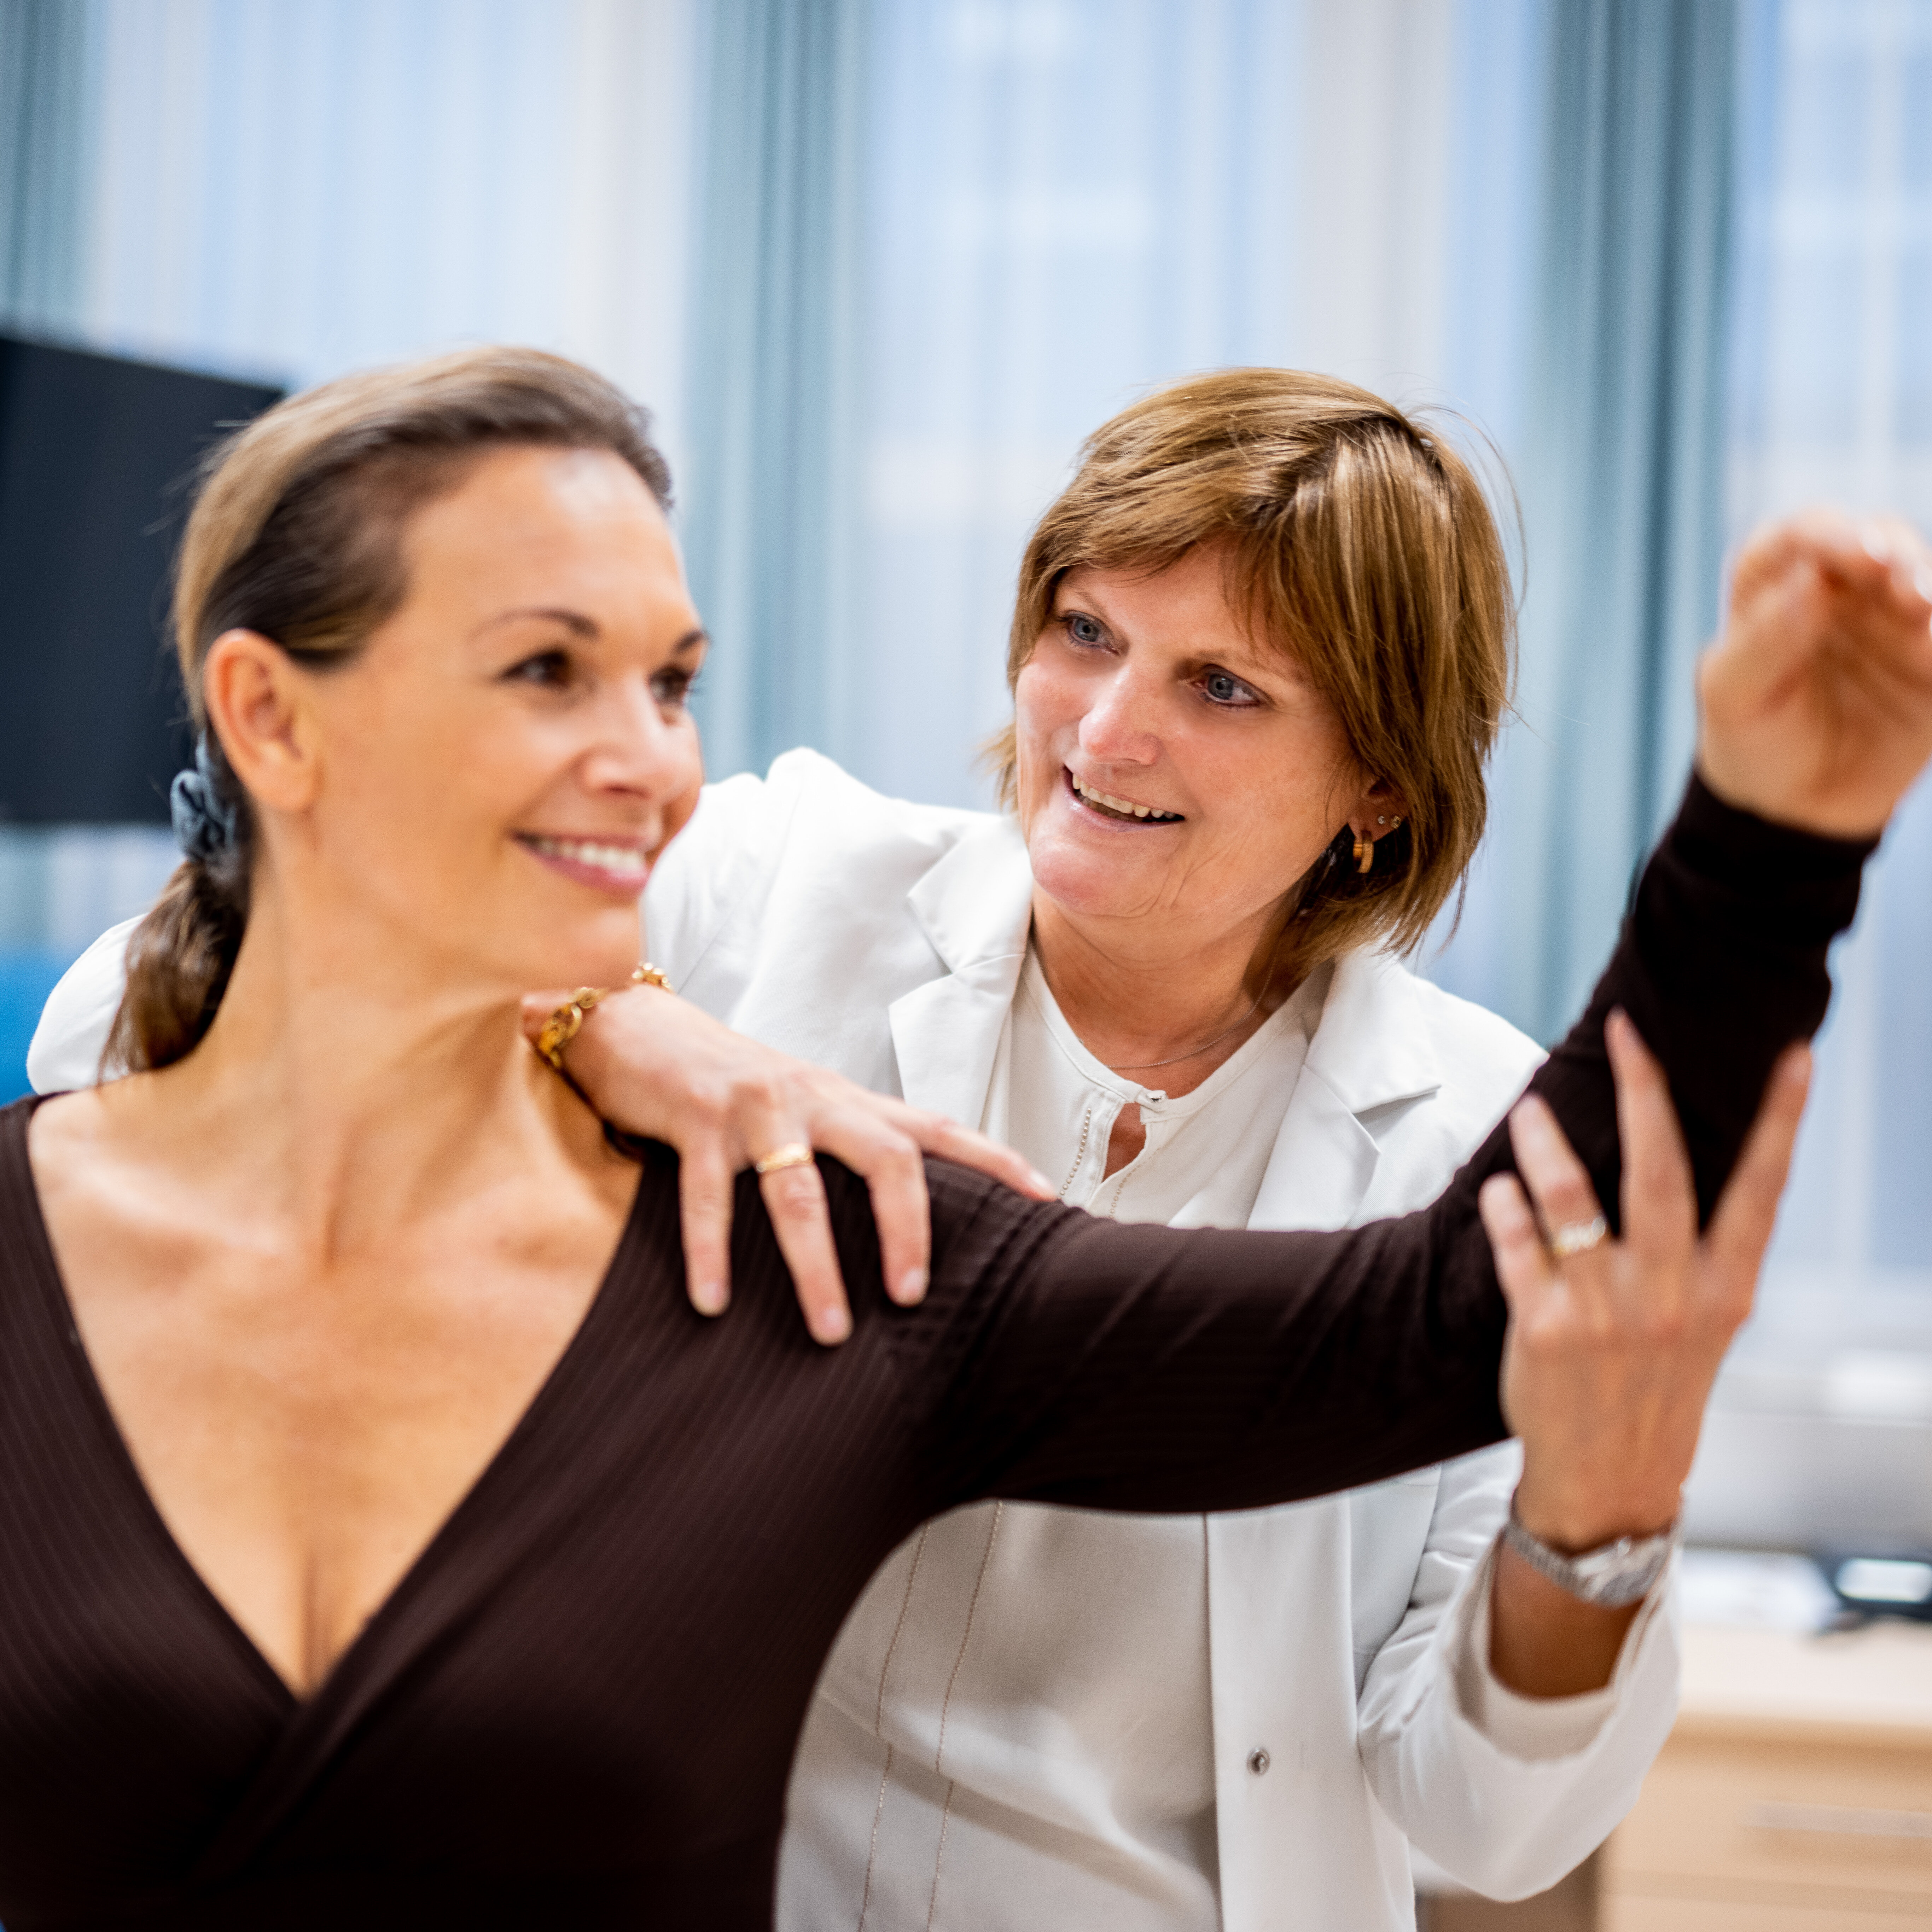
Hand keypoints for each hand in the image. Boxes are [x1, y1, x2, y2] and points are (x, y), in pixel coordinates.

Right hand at [526, 985, 1053, 1344]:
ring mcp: (757, 1108)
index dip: (997, 1161)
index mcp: (849, 1101)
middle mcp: (814, 1099)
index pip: (941, 1128)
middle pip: (888, 1158)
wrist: (639, 1025)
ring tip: (830, 1331)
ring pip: (800, 1191)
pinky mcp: (697, 1119)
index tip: (1047, 1200)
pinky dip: (712, 1253)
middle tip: (912, 1297)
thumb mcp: (804, 1110)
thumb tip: (904, 1218)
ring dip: (816, 1267)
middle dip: (909, 1228)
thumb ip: (850, 1152)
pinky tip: (713, 1304)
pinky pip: (710, 1197)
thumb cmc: (733, 1085)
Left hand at [1479, 1010, 1809, 1553]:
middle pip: (1661, 1170)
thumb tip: (1695, 1170)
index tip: (1792, 1057)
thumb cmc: (1655, 1392)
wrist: (1609, 1480)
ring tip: (1531, 1107)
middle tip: (1627, 1031)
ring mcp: (1602, 1311)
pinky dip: (1504, 1205)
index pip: (1761, 1189)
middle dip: (1644, 1091)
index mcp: (1721, 1289)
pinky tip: (1499, 1188)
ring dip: (1546, 1142)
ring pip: (1571, 1196)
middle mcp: (1668, 1294)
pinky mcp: (1541, 1327)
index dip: (1782, 1120)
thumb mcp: (1705, 1326)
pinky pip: (1516, 1242)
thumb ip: (1701, 1255)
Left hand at [1698, 510, 1931, 837]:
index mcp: (1777, 578)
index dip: (1835, 537)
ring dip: (1930, 589)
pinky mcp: (1930, 658)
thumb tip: (1811, 583)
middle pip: (1882, 543)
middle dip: (1899, 557)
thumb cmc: (1749, 734)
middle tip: (1908, 590)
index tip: (1859, 558)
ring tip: (1924, 611)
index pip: (1807, 535)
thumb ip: (1764, 640)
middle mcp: (1842, 584)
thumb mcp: (1733, 695)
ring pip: (1925, 582)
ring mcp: (1894, 617)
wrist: (1788, 803)